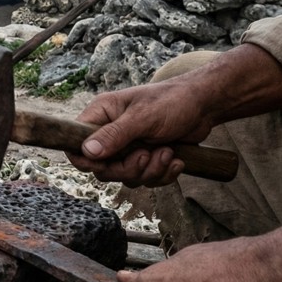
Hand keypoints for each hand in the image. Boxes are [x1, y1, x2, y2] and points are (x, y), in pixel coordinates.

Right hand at [66, 81, 213, 186]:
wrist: (205, 106)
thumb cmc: (173, 102)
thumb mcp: (143, 117)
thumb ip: (114, 135)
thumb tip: (87, 152)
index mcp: (101, 115)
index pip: (76, 144)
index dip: (87, 160)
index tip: (107, 164)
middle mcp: (110, 132)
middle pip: (102, 168)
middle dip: (128, 168)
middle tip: (147, 155)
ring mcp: (128, 147)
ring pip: (125, 177)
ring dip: (150, 171)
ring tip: (167, 152)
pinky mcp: (145, 158)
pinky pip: (145, 179)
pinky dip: (162, 174)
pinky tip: (175, 159)